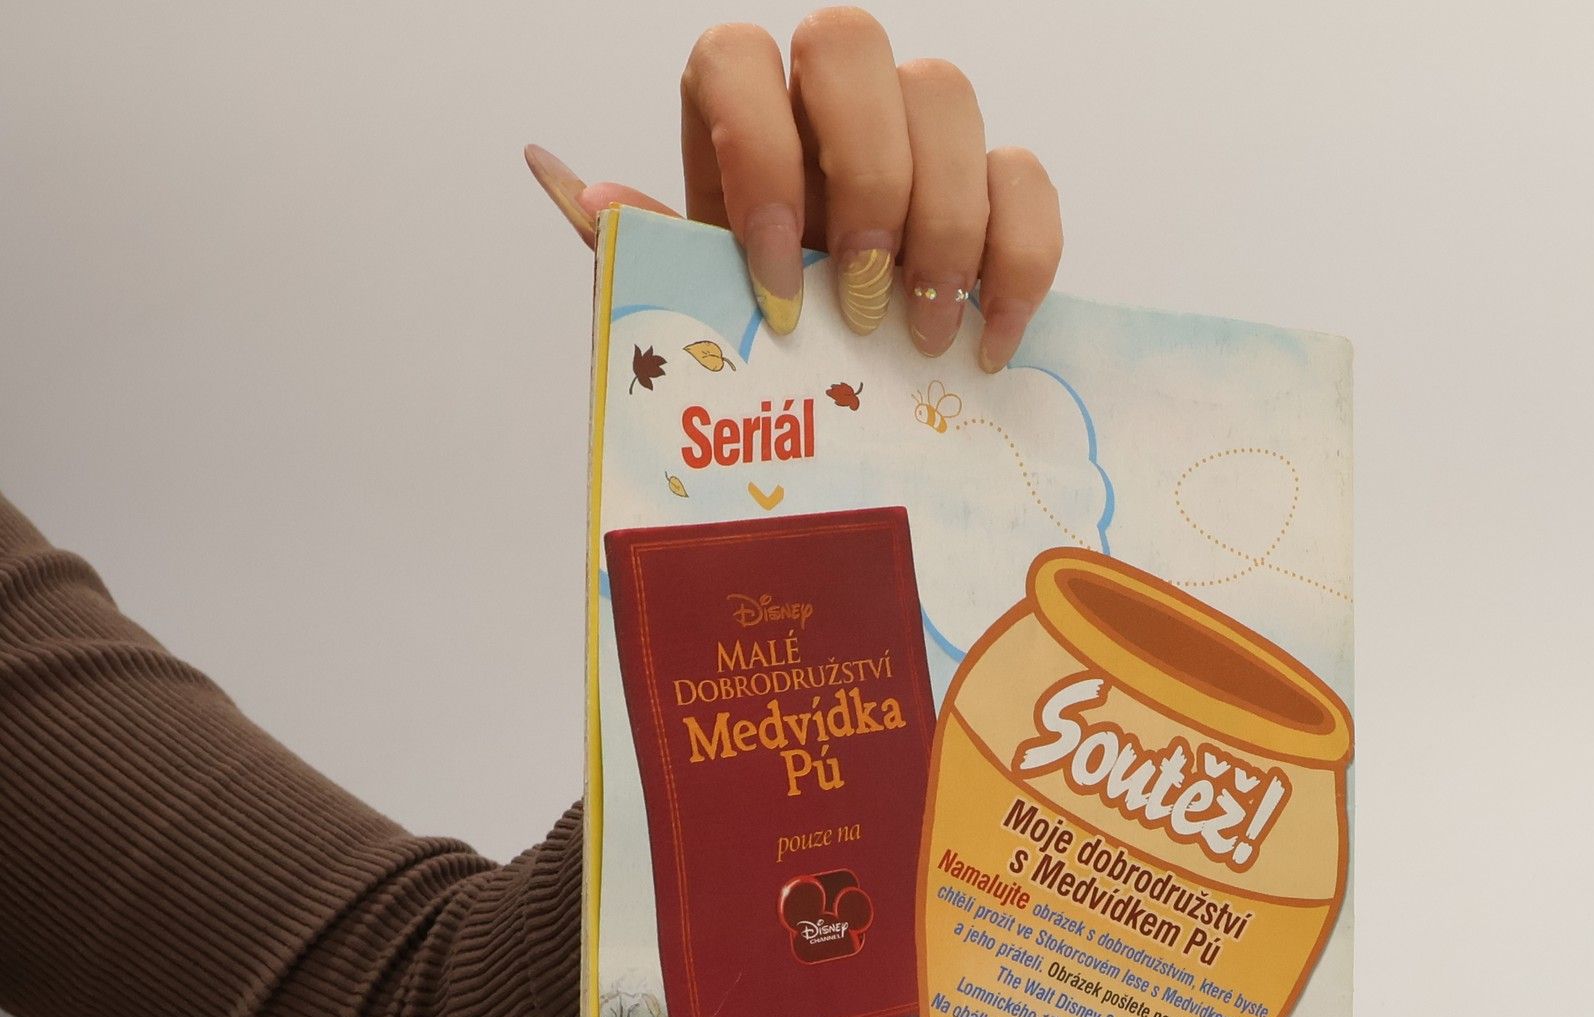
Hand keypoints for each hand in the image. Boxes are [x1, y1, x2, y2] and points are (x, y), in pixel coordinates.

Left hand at [525, 9, 1060, 370]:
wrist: (837, 392)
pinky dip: (1018, 263)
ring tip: (922, 339)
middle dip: (862, 177)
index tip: (774, 288)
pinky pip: (1026, 178)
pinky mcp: (996, 187)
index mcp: (741, 113)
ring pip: (948, 97)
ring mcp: (919, 131)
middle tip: (861, 299)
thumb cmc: (755, 338)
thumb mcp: (687, 307)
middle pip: (850, 43)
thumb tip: (563, 177)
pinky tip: (988, 343)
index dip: (757, 158)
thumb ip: (639, 245)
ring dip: (944, 227)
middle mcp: (830, 98)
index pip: (736, 59)